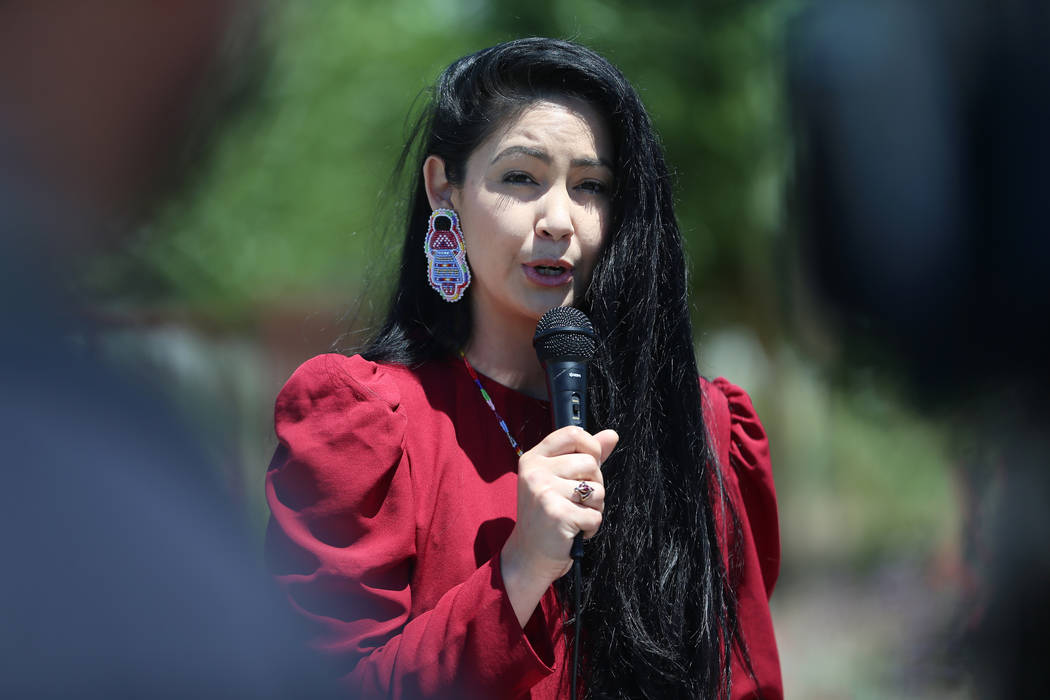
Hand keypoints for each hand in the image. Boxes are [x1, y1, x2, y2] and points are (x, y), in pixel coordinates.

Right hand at [500, 426, 618, 625]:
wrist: (529, 556)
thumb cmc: (547, 516)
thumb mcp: (560, 480)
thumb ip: (585, 455)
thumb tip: (612, 434)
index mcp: (534, 458)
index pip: (572, 434)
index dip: (591, 447)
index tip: (590, 464)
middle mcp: (535, 472)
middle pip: (591, 463)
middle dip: (595, 485)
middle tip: (577, 501)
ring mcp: (544, 492)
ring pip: (597, 490)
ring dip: (594, 508)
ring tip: (574, 517)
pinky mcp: (557, 515)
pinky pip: (595, 515)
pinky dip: (591, 527)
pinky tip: (574, 531)